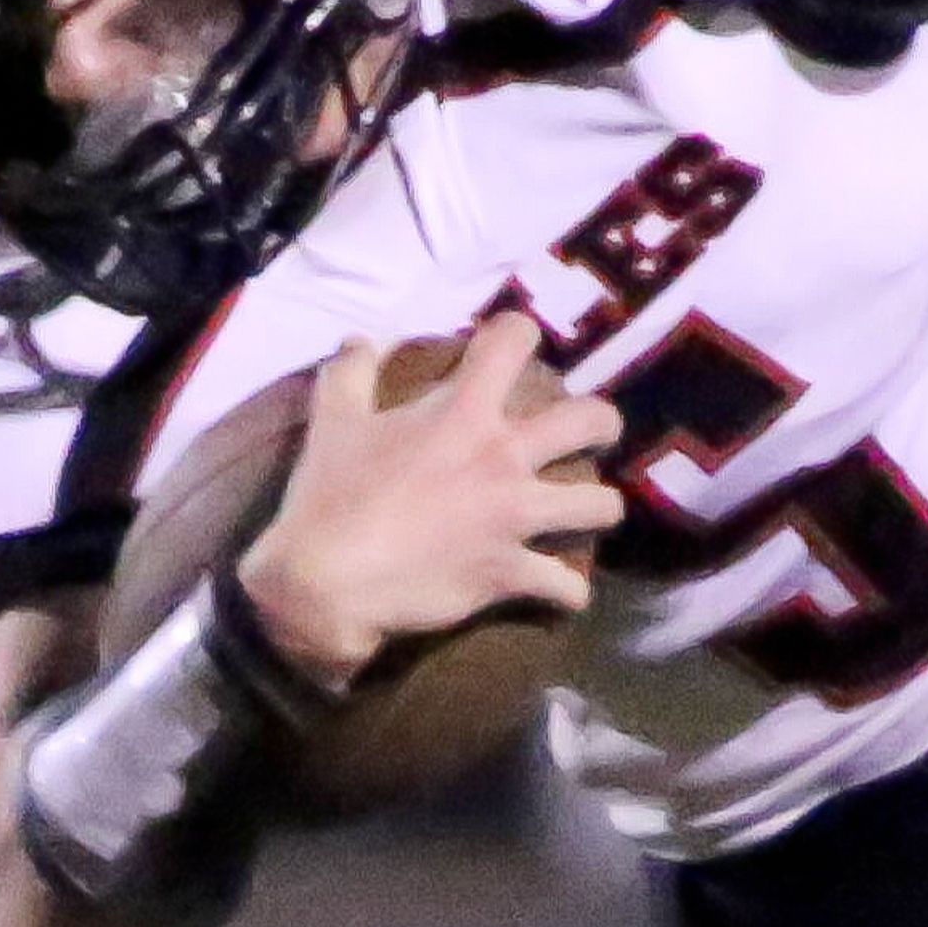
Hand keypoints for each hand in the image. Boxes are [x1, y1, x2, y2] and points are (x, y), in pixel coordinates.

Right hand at [230, 314, 625, 691]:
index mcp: (462, 411)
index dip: (519, 334)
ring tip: (588, 512)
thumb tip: (360, 339)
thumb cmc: (329, 498)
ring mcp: (514, 517)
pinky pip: (568, 586)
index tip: (516, 344)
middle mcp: (503, 457)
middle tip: (591, 434)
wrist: (325, 583)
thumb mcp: (332, 423)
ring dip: (600, 508)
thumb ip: (350, 374)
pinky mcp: (511, 572)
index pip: (512, 341)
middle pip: (591, 420)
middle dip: (602, 423)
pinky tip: (565, 592)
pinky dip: (569, 591)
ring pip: (601, 505)